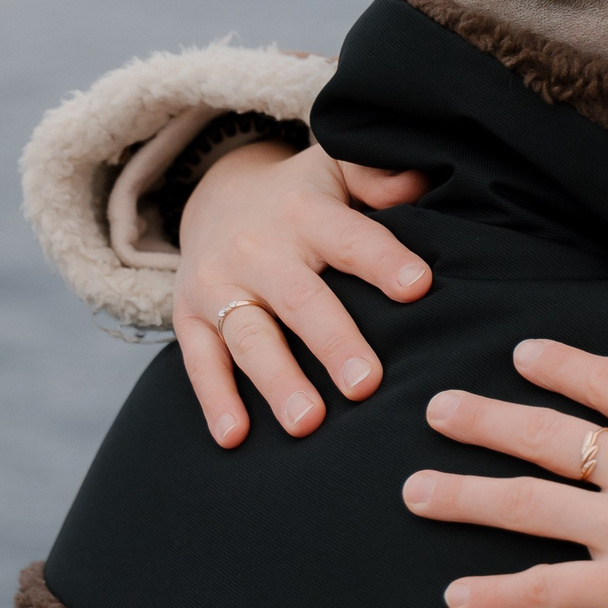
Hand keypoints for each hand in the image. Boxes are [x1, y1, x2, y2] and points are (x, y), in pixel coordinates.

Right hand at [172, 140, 431, 446]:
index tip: (418, 287)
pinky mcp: (189, 317)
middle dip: (332, 342)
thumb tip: (418, 181)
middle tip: (366, 385)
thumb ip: (375, 177)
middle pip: (299, 298)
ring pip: (249, 337)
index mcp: (305, 212)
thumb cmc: (301, 197)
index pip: (350, 237)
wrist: (216, 196)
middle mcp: (257, 249)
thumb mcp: (335, 170)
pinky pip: (200, 362)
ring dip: (277, 381)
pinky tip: (235, 437)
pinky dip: (215, 401)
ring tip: (307, 423)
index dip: (382, 260)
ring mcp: (218, 286)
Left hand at [403, 289, 607, 607]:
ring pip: (530, 504)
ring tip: (413, 491)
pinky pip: (550, 590)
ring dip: (467, 496)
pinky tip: (455, 598)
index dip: (565, 368)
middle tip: (435, 409)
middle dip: (489, 420)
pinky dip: (500, 596)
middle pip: (551, 435)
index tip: (523, 355)